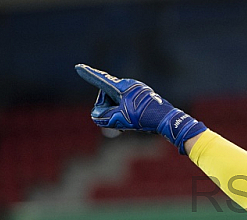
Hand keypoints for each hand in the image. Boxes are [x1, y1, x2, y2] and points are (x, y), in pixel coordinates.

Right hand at [75, 64, 205, 154]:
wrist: (167, 120)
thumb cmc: (144, 117)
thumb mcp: (120, 119)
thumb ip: (104, 117)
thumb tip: (98, 116)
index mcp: (122, 87)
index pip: (101, 80)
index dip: (89, 74)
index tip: (78, 67)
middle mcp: (129, 86)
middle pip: (108, 96)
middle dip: (106, 110)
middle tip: (112, 123)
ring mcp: (136, 92)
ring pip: (117, 103)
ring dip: (116, 115)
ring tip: (124, 126)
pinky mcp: (142, 99)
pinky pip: (126, 106)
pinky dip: (124, 116)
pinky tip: (130, 125)